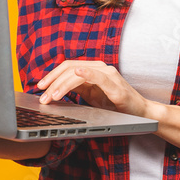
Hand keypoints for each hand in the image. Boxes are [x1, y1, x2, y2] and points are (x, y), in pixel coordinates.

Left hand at [37, 60, 156, 118]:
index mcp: (92, 69)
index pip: (66, 67)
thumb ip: (76, 89)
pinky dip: (87, 74)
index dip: (51, 75)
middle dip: (53, 83)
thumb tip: (53, 89)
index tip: (39, 87)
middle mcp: (100, 68)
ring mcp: (109, 75)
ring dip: (62, 85)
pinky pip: (99, 77)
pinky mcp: (116, 87)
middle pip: (69, 69)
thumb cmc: (115, 104)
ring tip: (53, 96)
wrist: (140, 113)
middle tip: (43, 96)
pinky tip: (78, 74)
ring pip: (79, 74)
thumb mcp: (90, 95)